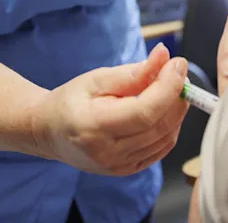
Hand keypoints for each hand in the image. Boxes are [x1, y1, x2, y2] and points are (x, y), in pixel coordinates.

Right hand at [39, 43, 188, 175]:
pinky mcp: (127, 170)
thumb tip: (163, 57)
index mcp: (94, 127)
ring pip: (166, 138)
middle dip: (177, 95)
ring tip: (170, 86)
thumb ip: (132, 72)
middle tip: (178, 70)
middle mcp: (108, 153)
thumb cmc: (70, 101)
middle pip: (160, 125)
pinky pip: (161, 149)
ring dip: (176, 110)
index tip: (178, 64)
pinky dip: (170, 126)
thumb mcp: (96, 79)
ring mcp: (118, 166)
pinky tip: (163, 108)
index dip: (169, 87)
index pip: (145, 111)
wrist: (50, 132)